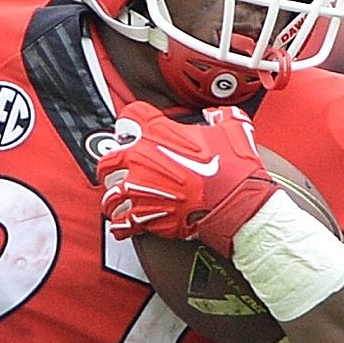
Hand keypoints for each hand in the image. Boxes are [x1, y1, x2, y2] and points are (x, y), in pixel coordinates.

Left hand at [96, 101, 278, 256]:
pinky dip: (120, 226)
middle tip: (111, 170)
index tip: (132, 126)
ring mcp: (141, 191)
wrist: (235, 205)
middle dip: (108, 166)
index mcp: (158, 134)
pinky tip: (121, 227)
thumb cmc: (232, 169)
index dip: (132, 120)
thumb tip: (216, 116)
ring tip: (115, 201)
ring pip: (111, 195)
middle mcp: (142, 161)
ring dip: (112, 198)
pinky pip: (123, 223)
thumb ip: (220, 117)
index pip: (131, 115)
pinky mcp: (147, 217)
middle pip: (108, 160)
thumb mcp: (233, 129)